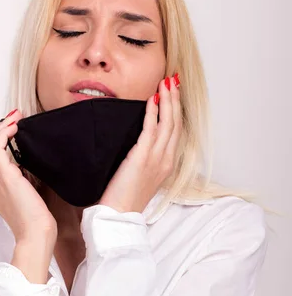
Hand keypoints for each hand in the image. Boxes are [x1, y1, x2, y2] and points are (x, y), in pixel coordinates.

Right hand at [0, 109, 57, 245]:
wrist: (35, 235)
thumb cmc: (37, 220)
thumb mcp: (28, 195)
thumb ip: (24, 179)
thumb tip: (30, 163)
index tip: (13, 127)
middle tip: (15, 117)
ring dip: (1, 128)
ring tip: (15, 118)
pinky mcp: (4, 177)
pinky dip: (3, 134)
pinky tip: (15, 128)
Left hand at [98, 74, 181, 213]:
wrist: (118, 217)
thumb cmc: (124, 197)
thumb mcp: (141, 175)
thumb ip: (144, 157)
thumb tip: (139, 140)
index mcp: (167, 163)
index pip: (177, 130)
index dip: (177, 109)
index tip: (174, 92)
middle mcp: (166, 159)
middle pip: (176, 122)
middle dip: (175, 99)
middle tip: (173, 79)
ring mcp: (156, 159)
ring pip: (168, 123)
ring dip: (167, 100)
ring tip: (166, 83)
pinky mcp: (142, 158)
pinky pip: (150, 130)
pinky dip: (153, 113)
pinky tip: (152, 100)